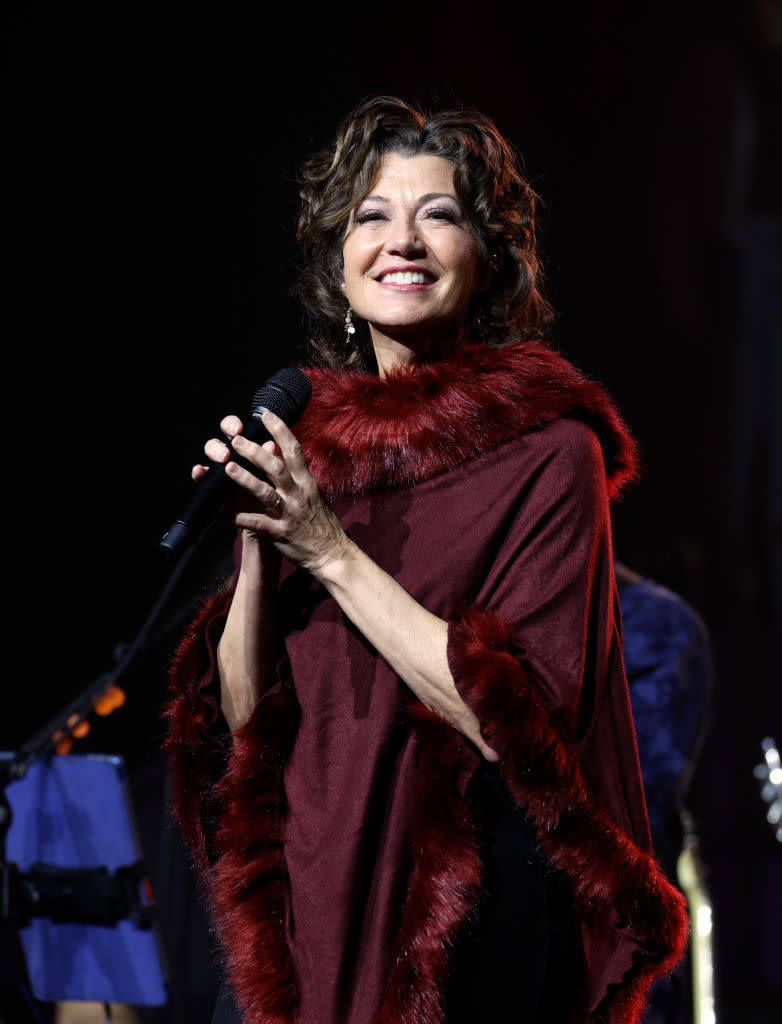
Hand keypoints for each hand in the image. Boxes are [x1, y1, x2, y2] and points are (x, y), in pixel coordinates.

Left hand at [198, 410, 348, 573]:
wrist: (332, 555)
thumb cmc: (322, 524)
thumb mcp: (315, 495)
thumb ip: (300, 477)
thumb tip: (286, 456)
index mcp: (307, 483)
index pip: (295, 451)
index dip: (280, 430)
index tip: (265, 415)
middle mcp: (299, 495)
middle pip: (276, 467)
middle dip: (255, 452)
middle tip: (236, 440)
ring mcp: (288, 514)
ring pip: (265, 492)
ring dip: (245, 478)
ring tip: (228, 467)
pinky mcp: (279, 533)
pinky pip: (255, 523)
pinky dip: (236, 517)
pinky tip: (219, 512)